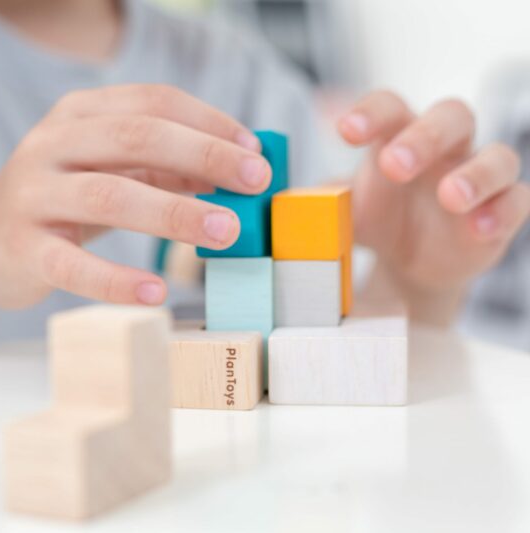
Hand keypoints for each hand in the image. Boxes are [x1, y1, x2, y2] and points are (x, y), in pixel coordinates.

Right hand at [0, 85, 270, 308]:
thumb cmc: (59, 202)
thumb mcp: (106, 170)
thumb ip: (162, 168)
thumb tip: (234, 175)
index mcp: (77, 114)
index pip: (151, 102)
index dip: (208, 122)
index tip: (254, 152)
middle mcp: (50, 144)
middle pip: (135, 137)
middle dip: (203, 156)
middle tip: (254, 182)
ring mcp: (32, 195)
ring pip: (108, 195)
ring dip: (173, 212)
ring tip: (224, 230)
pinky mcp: (21, 248)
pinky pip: (72, 265)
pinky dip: (116, 279)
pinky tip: (156, 292)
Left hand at [338, 91, 529, 310]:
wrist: (409, 263)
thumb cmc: (379, 218)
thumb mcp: (344, 209)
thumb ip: (319, 199)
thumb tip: (281, 199)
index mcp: (399, 137)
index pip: (390, 107)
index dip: (371, 113)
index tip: (345, 131)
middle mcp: (443, 149)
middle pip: (449, 117)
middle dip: (423, 137)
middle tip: (394, 165)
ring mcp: (477, 178)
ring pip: (496, 156)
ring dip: (474, 173)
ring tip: (449, 196)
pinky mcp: (501, 212)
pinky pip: (516, 201)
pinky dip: (501, 210)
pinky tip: (480, 227)